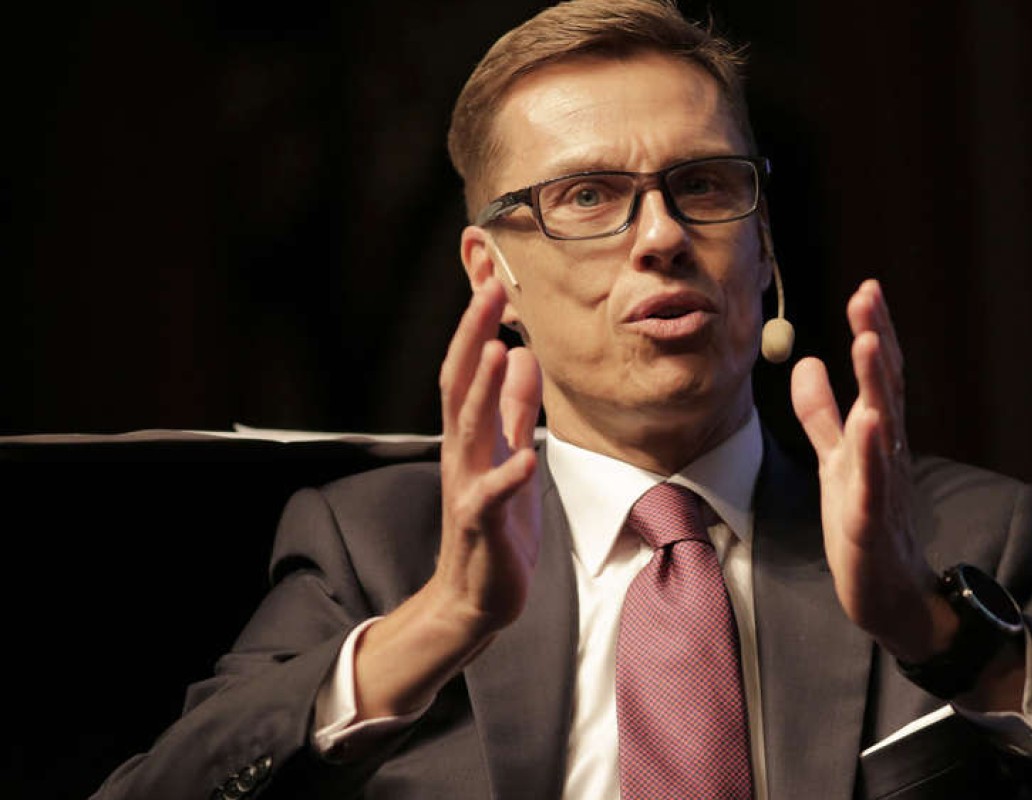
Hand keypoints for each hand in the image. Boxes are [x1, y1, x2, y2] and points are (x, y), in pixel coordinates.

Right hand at [355, 276, 541, 717]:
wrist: (478, 594)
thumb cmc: (498, 521)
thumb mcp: (510, 453)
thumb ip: (514, 409)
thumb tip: (524, 355)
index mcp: (471, 435)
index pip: (467, 370)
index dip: (478, 326)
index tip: (494, 281)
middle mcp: (462, 454)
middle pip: (459, 386)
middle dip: (474, 337)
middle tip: (489, 290)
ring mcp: (468, 488)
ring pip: (468, 431)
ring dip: (480, 389)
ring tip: (496, 349)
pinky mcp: (482, 526)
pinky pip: (490, 499)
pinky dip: (508, 477)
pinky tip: (527, 458)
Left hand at [790, 279, 945, 662]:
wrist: (889, 595)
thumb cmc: (865, 525)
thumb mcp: (835, 460)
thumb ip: (821, 414)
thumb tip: (808, 361)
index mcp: (878, 437)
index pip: (879, 376)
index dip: (874, 332)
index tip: (866, 289)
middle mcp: (887, 454)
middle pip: (886, 388)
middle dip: (878, 340)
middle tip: (869, 295)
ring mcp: (883, 487)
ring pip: (884, 428)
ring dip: (878, 384)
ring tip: (869, 341)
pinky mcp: (871, 523)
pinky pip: (873, 484)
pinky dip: (870, 453)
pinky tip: (867, 422)